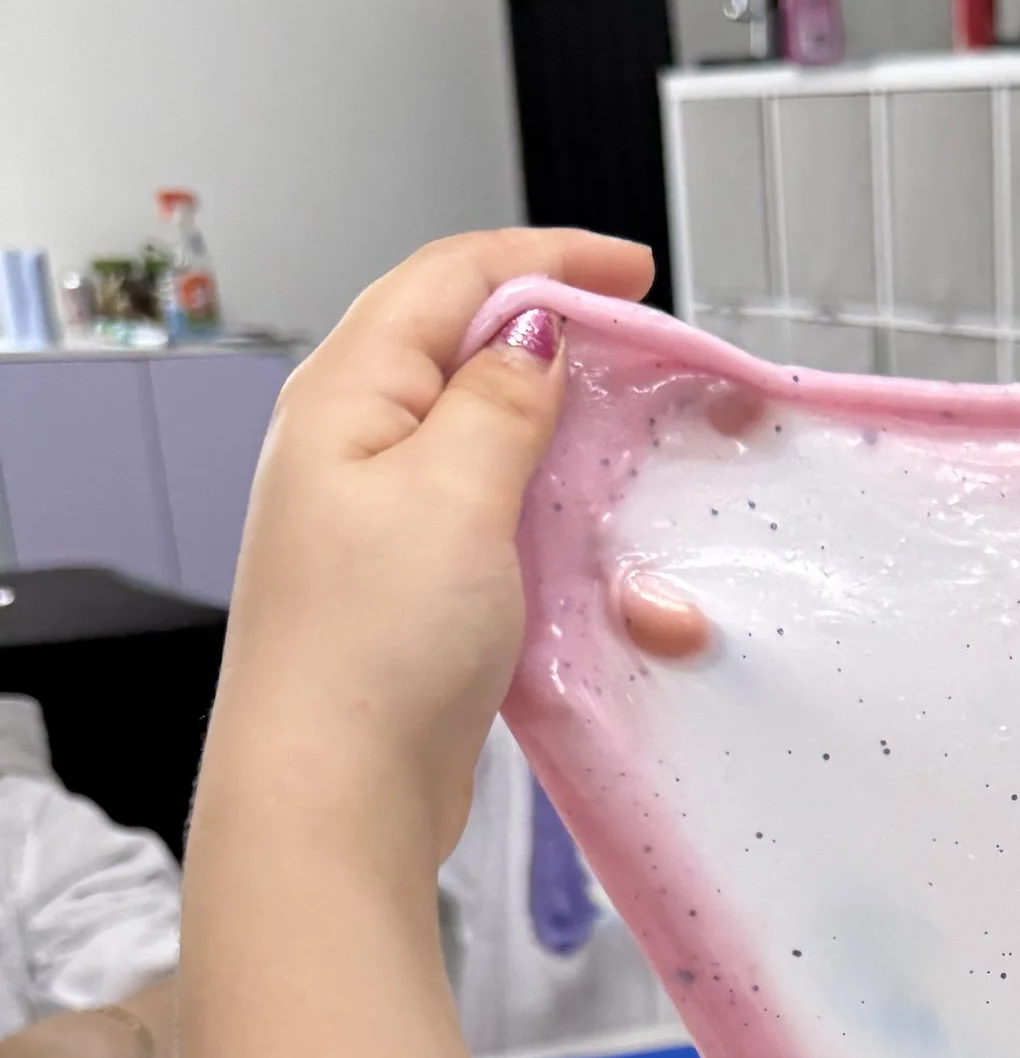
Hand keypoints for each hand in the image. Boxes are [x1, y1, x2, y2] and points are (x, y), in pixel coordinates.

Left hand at [205, 227, 651, 867]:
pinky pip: (495, 519)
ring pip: (488, 439)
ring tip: (631, 459)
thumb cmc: (370, 651)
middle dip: (562, 343)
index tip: (633, 272)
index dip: (548, 260)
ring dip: (566, 441)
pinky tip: (593, 549)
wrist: (334, 797)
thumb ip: (499, 399)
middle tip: (647, 361)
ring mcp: (380, 517)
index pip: (451, 277)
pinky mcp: (413, 587)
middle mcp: (353, 444)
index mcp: (346, 395)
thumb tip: (532, 333)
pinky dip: (553, 518)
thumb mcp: (453, 494)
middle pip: (467, 349)